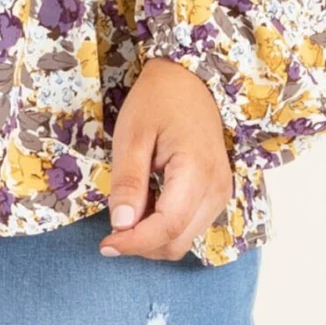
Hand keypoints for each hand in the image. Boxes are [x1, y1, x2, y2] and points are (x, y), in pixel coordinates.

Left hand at [101, 59, 233, 261]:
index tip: (105, 244)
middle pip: (177, 243)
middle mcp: (216, 189)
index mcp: (196, 171)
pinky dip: (164, 227)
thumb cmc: (157, 101)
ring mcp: (220, 192)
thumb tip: (121, 225)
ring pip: (184, 240)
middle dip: (141, 245)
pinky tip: (146, 205)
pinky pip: (190, 226)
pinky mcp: (216, 193)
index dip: (134, 243)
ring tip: (128, 210)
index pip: (167, 228)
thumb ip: (128, 182)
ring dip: (152, 238)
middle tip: (111, 230)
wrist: (187, 80)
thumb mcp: (132, 136)